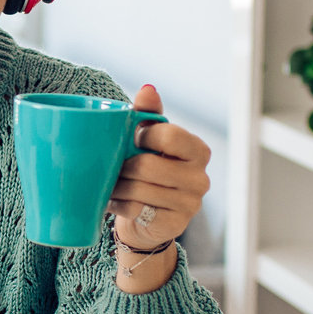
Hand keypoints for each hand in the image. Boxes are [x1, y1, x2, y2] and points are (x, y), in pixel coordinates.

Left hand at [108, 84, 210, 292]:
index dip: (145, 136)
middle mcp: (201, 178)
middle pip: (148, 166)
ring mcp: (190, 204)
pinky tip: (115, 202)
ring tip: (111, 185)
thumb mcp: (150, 140)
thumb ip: (149, 114)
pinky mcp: (174, 224)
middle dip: (124, 167)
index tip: (133, 140)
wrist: (147, 219)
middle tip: (113, 168)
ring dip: (118, 187)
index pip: (171, 136)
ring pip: (140, 190)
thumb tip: (147, 89)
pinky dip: (119, 205)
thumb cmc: (148, 170)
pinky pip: (137, 211)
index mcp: (198, 151)